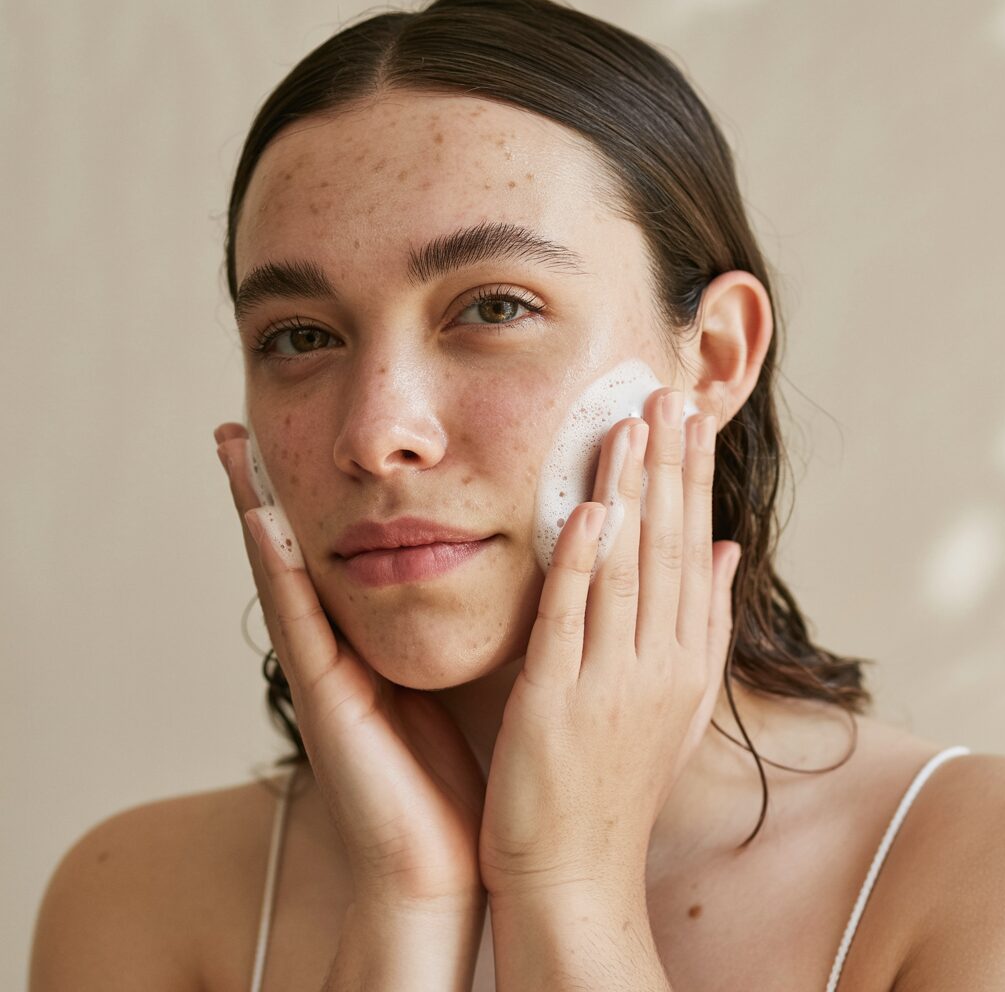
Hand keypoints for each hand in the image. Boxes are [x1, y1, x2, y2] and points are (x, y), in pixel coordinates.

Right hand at [214, 423, 486, 912]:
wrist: (440, 865)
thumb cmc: (455, 774)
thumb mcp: (454, 680)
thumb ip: (451, 629)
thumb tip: (490, 569)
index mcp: (368, 639)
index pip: (337, 550)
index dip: (314, 494)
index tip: (305, 433)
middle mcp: (336, 646)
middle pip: (295, 551)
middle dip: (265, 488)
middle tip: (237, 424)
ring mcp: (323, 671)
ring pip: (283, 574)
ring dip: (252, 509)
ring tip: (230, 445)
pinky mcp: (326, 699)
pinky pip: (300, 623)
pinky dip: (277, 571)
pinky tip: (261, 521)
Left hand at [477, 389, 740, 900]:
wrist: (575, 869)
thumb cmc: (617, 781)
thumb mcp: (676, 701)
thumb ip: (700, 623)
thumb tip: (723, 548)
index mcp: (684, 659)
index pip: (692, 549)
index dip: (693, 480)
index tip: (692, 418)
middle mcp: (658, 663)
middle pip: (667, 547)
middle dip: (670, 467)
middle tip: (670, 393)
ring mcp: (610, 681)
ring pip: (624, 569)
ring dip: (630, 494)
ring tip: (633, 425)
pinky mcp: (557, 701)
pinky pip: (570, 619)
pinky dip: (580, 562)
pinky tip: (587, 510)